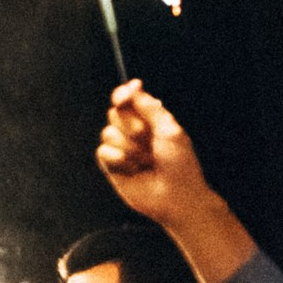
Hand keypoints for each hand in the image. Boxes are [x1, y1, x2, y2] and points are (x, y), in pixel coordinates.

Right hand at [96, 82, 209, 222]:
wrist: (176, 196)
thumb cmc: (179, 164)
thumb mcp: (170, 130)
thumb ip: (150, 107)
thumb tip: (134, 86)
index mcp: (149, 121)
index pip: (128, 100)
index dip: (123, 94)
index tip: (127, 94)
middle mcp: (133, 133)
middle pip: (115, 114)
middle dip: (131, 126)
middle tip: (149, 141)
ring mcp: (122, 149)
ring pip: (108, 133)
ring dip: (130, 148)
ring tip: (146, 161)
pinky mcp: (111, 166)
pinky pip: (103, 152)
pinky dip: (119, 160)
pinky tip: (134, 170)